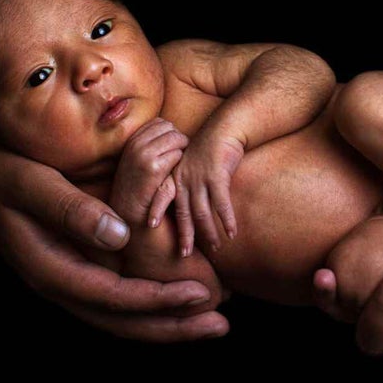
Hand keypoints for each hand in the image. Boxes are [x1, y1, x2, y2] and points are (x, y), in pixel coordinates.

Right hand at [0, 144, 228, 341]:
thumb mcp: (29, 182)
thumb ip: (70, 209)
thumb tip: (120, 236)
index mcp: (47, 267)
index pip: (112, 297)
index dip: (159, 300)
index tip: (201, 295)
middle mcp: (56, 282)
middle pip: (120, 321)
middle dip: (171, 326)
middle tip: (220, 325)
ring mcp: (62, 277)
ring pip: (118, 315)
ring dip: (163, 321)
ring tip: (208, 320)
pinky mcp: (70, 265)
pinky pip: (112, 297)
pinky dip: (145, 303)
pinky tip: (173, 297)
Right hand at [112, 118, 186, 250]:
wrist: (129, 213)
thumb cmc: (139, 187)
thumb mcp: (138, 160)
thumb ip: (151, 144)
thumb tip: (173, 131)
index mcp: (132, 140)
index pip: (160, 123)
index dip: (170, 133)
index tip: (172, 148)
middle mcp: (136, 143)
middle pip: (170, 128)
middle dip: (178, 140)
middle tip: (179, 157)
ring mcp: (143, 154)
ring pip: (176, 138)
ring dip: (182, 150)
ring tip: (179, 166)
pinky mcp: (153, 168)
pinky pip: (177, 155)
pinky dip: (181, 164)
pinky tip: (176, 175)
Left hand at [169, 132, 242, 253]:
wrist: (224, 128)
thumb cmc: (209, 149)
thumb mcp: (191, 165)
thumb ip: (186, 183)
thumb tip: (186, 203)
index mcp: (176, 175)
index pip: (163, 196)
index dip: (157, 211)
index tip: (150, 227)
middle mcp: (185, 178)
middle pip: (183, 212)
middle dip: (184, 235)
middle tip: (183, 254)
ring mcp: (200, 178)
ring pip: (202, 212)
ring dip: (209, 232)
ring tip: (214, 248)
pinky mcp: (217, 176)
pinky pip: (221, 204)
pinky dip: (226, 220)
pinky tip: (232, 233)